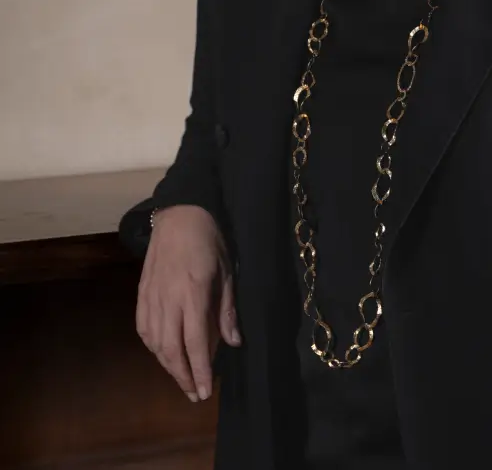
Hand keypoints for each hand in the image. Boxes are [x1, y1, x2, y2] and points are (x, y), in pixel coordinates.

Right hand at [136, 205, 240, 401]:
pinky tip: (162, 352)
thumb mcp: (227, 270)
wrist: (180, 213)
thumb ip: (227, 308)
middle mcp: (168, 299)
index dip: (200, 370)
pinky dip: (152, 346)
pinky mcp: (141, 292)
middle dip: (182, 375)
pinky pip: (143, 327)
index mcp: (193, 293)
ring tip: (182, 377)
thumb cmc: (209, 239)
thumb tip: (233, 342)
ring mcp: (151, 296)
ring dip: (167, 365)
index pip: (195, 342)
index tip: (205, 391)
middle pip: (170, 349)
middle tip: (195, 394)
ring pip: (155, 342)